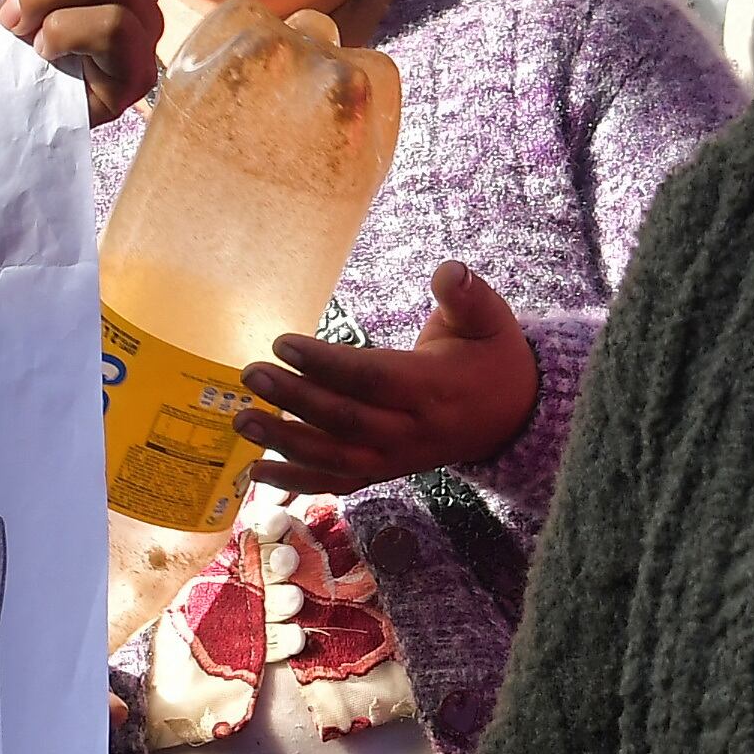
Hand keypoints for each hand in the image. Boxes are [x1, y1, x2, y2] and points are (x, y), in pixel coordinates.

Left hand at [238, 261, 536, 494]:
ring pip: (335, 459)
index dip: (327, 364)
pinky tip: (253, 471)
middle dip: (294, 399)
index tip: (283, 342)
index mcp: (434, 389)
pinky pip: (336, 483)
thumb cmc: (491, 357)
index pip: (373, 379)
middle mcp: (412, 432)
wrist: (512, 417)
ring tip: (241, 419)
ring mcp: (396, 459)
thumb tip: (449, 271)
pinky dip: (295, 482)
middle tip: (250, 373)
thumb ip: (467, 295)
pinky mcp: (383, 472)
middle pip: (345, 421)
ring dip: (284, 442)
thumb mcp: (491, 319)